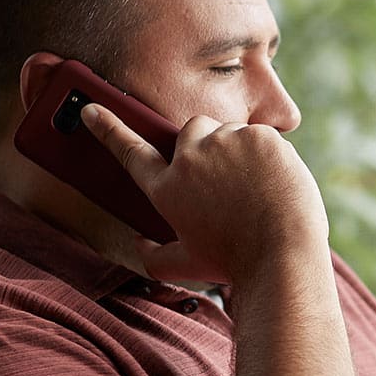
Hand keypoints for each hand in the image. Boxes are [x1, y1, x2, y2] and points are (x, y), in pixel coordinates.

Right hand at [82, 104, 327, 284]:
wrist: (284, 256)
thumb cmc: (236, 263)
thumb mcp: (187, 266)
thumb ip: (153, 257)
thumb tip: (138, 244)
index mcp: (167, 190)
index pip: (130, 152)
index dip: (109, 129)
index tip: (91, 109)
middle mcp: (190, 160)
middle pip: (190, 132)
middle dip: (204, 146)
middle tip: (226, 179)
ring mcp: (225, 144)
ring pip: (229, 131)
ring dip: (238, 151)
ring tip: (255, 189)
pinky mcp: (259, 137)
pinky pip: (260, 136)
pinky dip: (268, 155)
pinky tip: (275, 183)